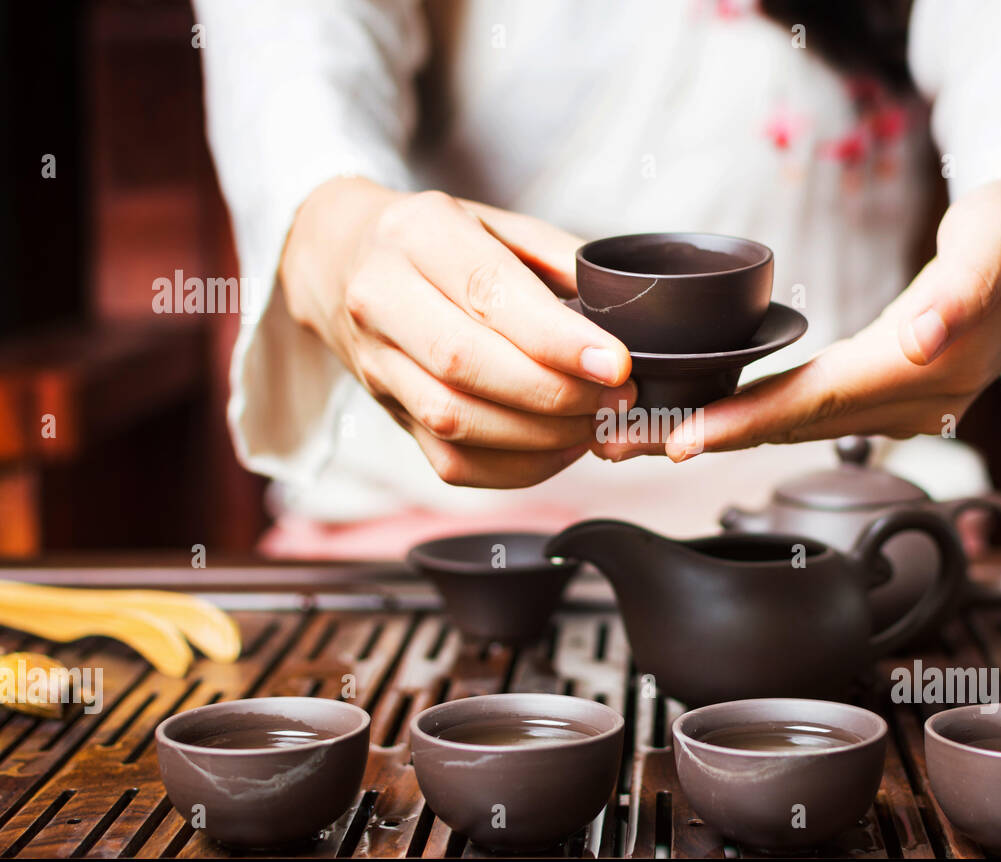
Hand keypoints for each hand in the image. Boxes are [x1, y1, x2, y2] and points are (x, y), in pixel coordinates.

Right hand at [280, 178, 633, 487]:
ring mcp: (377, 364)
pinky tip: (561, 449)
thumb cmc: (436, 240)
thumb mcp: (495, 221)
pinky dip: (517, 468)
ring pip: (455, 420)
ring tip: (596, 424)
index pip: (488, 294)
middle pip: (467, 365)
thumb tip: (628, 308)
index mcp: (418, 234)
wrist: (339, 260)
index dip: (556, 339)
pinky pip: (451, 462)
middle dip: (555, 392)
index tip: (616, 363)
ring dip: (540, 436)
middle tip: (617, 398)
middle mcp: (382, 299)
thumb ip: (559, 257)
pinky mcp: (388, 415)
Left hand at [606, 178, 1000, 460]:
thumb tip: (925, 338)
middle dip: (700, 440)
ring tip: (634, 437)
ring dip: (713, 437)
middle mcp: (908, 401)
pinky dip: (747, 421)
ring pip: (790, 430)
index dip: (745, 423)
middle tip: (614, 445)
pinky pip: (805, 416)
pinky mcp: (886, 398)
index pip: (816, 402)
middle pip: (786, 428)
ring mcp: (899, 408)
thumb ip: (967, 285)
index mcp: (925, 364)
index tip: (679, 440)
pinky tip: (701, 419)